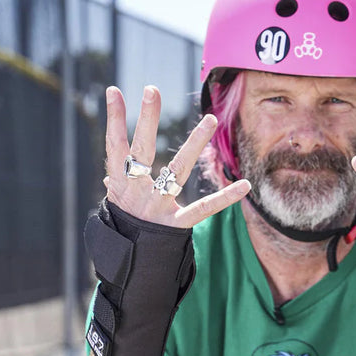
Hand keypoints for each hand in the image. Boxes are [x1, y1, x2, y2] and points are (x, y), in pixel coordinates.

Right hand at [104, 85, 249, 226]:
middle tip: (151, 89)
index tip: (114, 91)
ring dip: (194, 143)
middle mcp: (137, 191)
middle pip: (142, 151)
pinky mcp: (176, 224)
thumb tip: (110, 178)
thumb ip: (117, 188)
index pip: (115, 146)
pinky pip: (203, 209)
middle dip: (147, 120)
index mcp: (120, 184)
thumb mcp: (115, 206)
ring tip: (211, 118)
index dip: (115, 120)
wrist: (127, 266)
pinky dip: (225, 198)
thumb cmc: (123, 228)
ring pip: (177, 170)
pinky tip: (245, 185)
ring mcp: (157, 206)